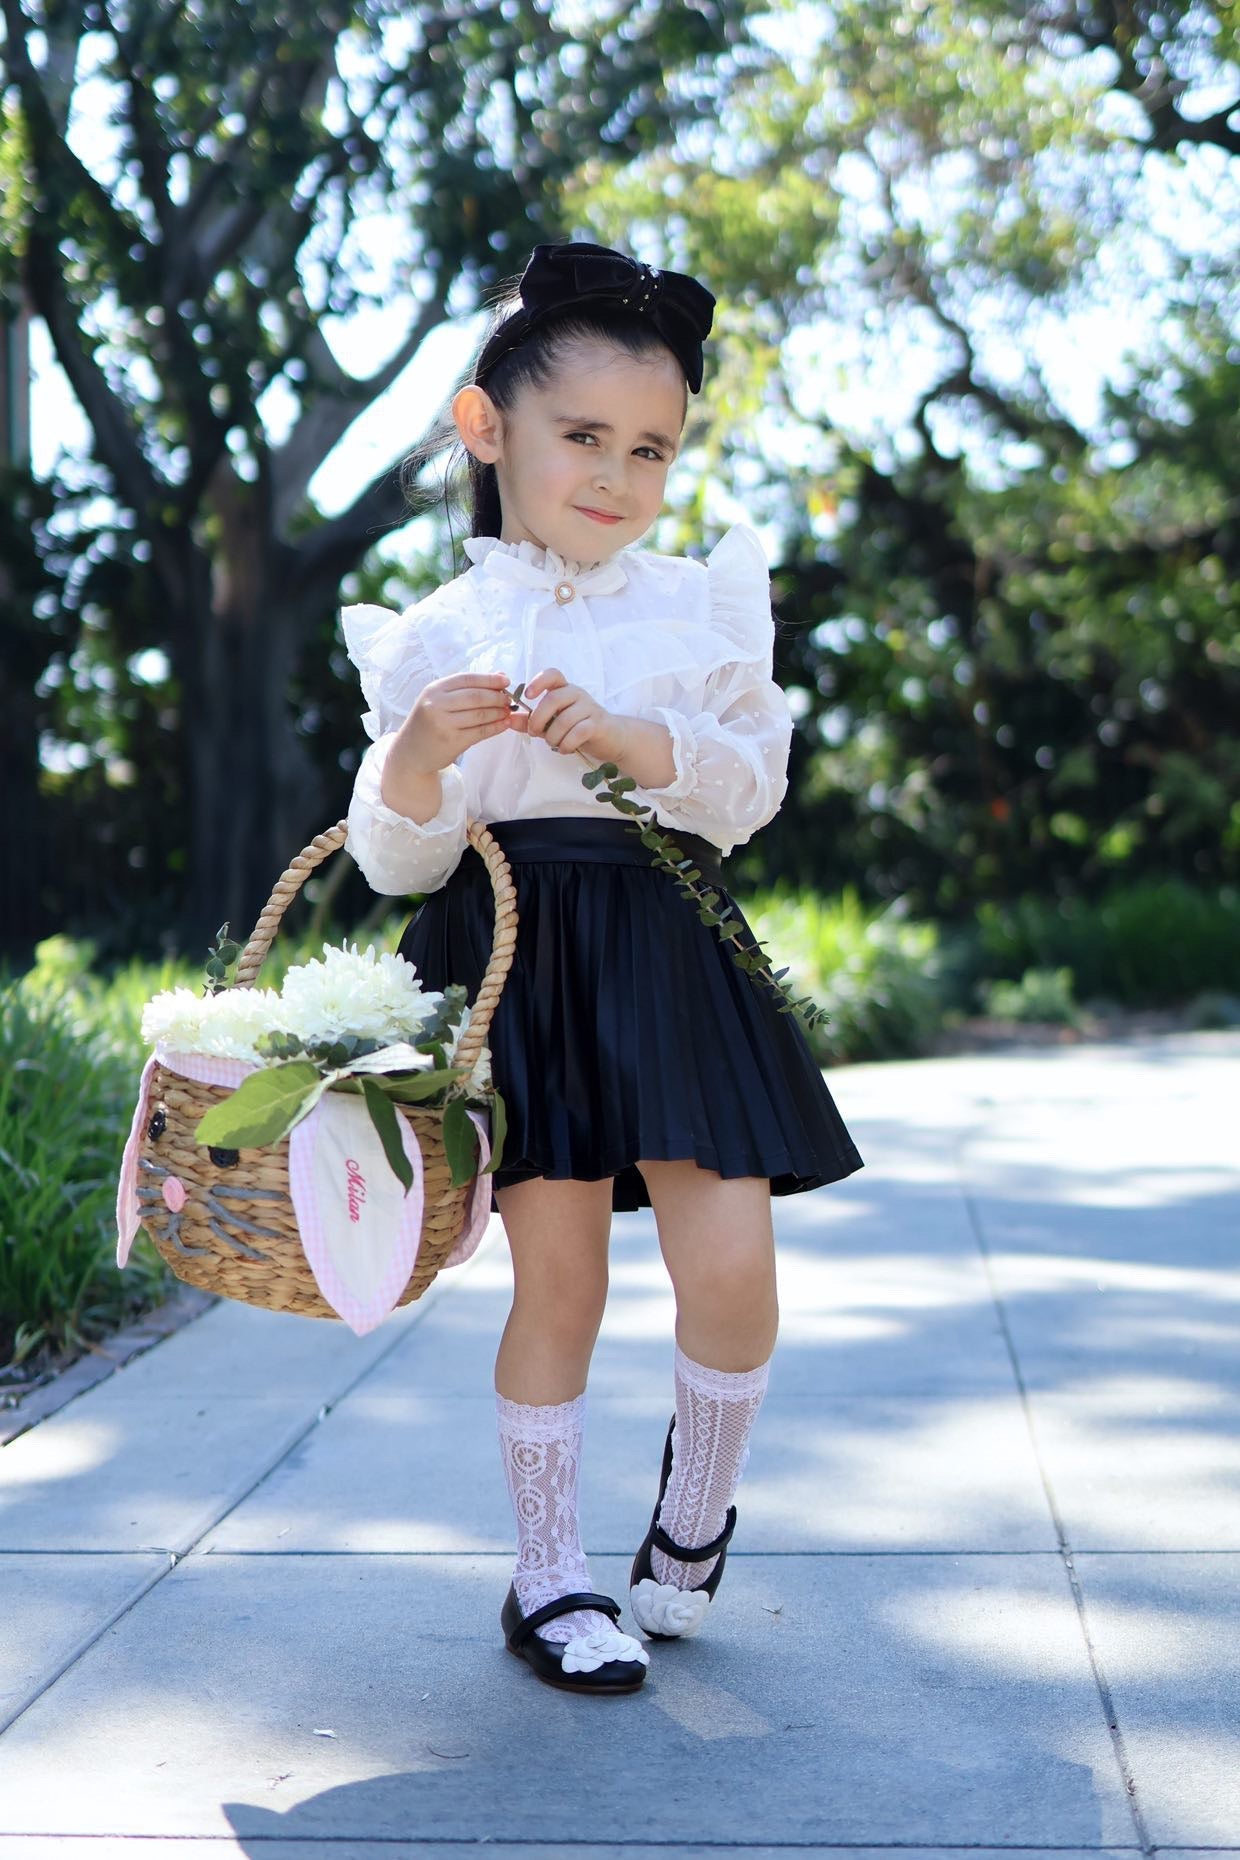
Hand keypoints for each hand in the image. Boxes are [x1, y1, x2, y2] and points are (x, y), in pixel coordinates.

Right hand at [390, 671, 515, 776]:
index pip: (467, 679)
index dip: (489, 679)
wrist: (411, 752)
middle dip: (497, 697)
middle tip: (509, 699)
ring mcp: (443, 724)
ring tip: (508, 711)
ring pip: (480, 715)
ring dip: (498, 713)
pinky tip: (503, 724)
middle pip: (475, 696)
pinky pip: (480, 732)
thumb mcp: (440, 701)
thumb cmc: (428, 723)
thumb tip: (500, 676)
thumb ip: (467, 688)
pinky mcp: (452, 742)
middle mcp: (436, 705)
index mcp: (434, 689)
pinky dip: (495, 727)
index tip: (506, 681)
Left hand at [513, 668, 628, 762]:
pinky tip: (564, 749)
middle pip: (553, 699)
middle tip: (534, 733)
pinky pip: (578, 732)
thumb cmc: (578, 728)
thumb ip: (531, 721)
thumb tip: (510, 719)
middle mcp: (577, 694)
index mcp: (564, 689)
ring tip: (553, 743)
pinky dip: (566, 744)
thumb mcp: (552, 723)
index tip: (528, 696)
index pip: (552, 674)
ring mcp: (589, 708)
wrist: (611, 738)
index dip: (538, 682)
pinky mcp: (598, 724)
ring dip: (553, 736)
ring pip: (564, 719)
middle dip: (538, 719)